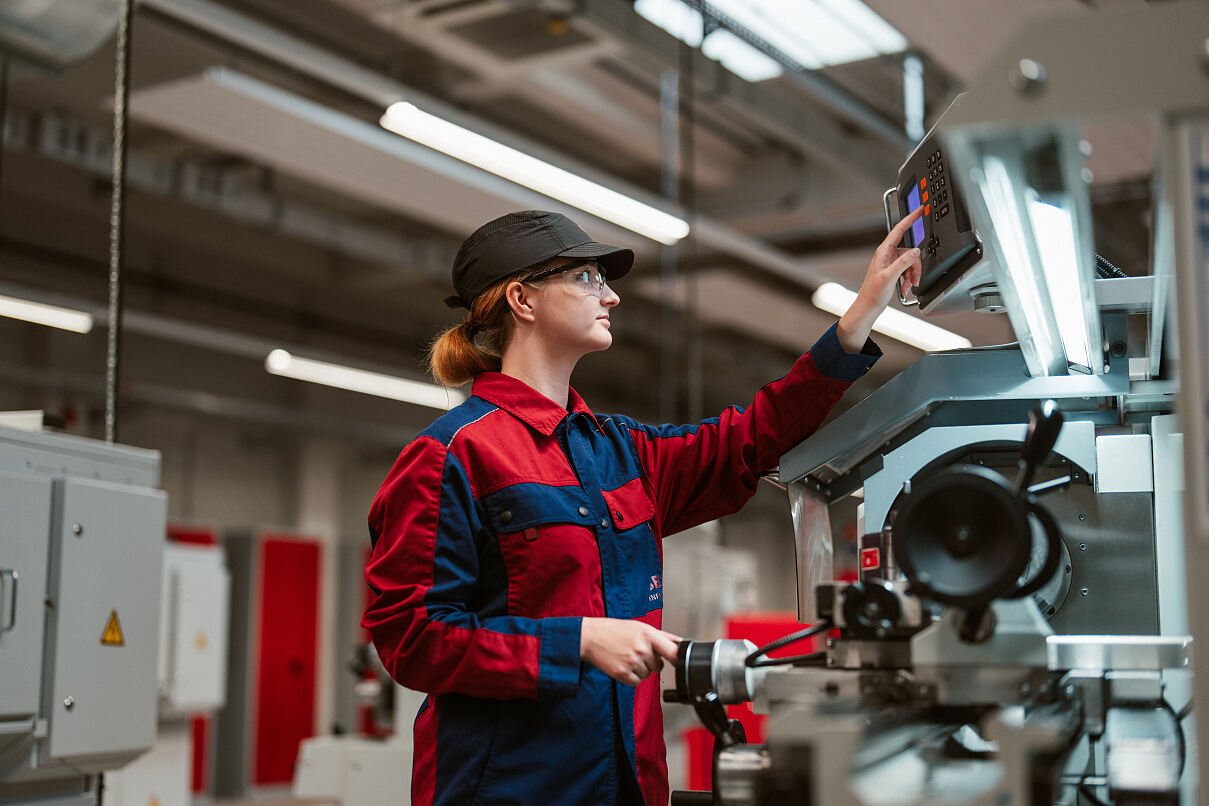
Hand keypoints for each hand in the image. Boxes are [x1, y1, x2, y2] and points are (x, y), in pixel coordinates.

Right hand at [580, 617, 681, 686]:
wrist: (591, 637)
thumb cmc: (615, 630)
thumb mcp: (639, 626)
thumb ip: (662, 636)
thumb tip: (680, 643)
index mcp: (648, 634)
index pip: (672, 652)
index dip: (677, 659)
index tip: (680, 663)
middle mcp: (641, 648)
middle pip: (658, 666)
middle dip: (650, 662)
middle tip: (636, 652)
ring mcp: (632, 662)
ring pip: (647, 675)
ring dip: (639, 669)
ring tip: (627, 656)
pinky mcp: (622, 674)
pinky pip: (636, 683)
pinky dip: (631, 677)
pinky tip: (623, 665)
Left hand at [836, 205, 925, 352]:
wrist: (868, 307)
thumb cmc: (872, 294)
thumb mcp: (889, 277)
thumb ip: (903, 262)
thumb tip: (915, 250)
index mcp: (884, 252)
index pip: (899, 230)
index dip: (910, 218)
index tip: (919, 209)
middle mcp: (887, 255)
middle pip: (910, 252)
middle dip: (915, 267)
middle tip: (913, 280)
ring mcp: (890, 263)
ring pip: (911, 263)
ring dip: (912, 275)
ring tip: (907, 287)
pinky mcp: (893, 271)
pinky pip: (908, 270)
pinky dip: (909, 279)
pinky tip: (905, 288)